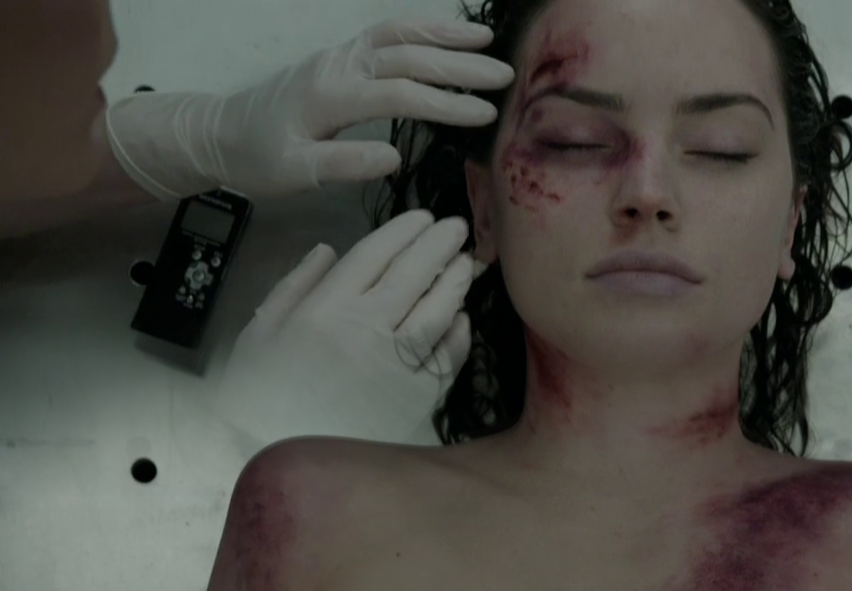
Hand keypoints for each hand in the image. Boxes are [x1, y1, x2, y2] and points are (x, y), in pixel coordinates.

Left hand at [104, 17, 514, 200]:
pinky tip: (447, 36)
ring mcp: (340, 57)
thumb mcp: (294, 173)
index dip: (445, 103)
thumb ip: (342, 164)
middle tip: (505, 75)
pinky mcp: (340, 58)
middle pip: (407, 56)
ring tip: (487, 40)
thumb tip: (393, 157)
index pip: (400, 94)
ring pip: (398, 35)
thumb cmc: (258, 160)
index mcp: (331, 97)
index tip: (486, 116)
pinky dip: (421, 30)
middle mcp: (339, 67)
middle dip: (459, 64)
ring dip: (444, 35)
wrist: (220, 134)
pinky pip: (386, 34)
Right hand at [212, 209, 475, 447]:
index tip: (422, 219)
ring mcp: (395, 364)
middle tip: (456, 228)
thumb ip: (292, 288)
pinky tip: (462, 318)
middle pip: (413, 275)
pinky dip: (458, 335)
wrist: (278, 458)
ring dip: (455, 283)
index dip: (404, 232)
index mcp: (325, 309)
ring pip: (437, 312)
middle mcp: (366, 330)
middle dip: (439, 245)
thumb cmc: (261, 400)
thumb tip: (327, 252)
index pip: (375, 254)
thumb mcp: (258, 336)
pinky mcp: (416, 399)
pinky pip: (446, 358)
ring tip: (466, 264)